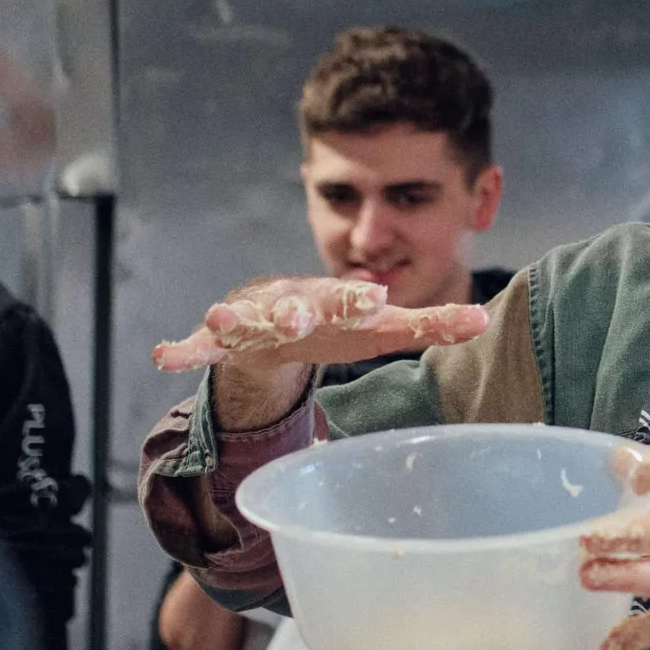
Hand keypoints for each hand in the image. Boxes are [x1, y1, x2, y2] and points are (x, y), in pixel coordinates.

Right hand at [153, 276, 486, 373]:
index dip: (360, 299)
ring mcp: (253, 322)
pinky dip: (181, 351)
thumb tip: (485, 319)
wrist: (280, 323)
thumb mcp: (384, 328)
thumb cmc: (341, 324)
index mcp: (335, 302)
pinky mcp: (219, 343)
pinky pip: (198, 347)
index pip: (351, 300)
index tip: (375, 294)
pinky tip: (164, 355)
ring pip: (242, 320)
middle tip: (298, 315)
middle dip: (298, 310)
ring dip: (233, 320)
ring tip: (220, 317)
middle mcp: (293, 305)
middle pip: (296, 307)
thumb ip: (432, 324)